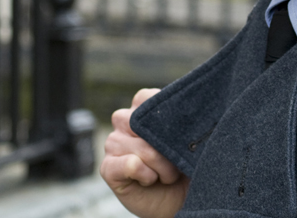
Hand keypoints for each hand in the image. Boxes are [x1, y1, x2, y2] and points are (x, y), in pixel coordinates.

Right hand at [100, 88, 189, 217]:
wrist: (181, 199)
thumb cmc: (186, 164)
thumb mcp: (188, 138)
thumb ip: (180, 121)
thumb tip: (184, 112)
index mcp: (141, 108)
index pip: (147, 98)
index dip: (168, 120)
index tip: (181, 136)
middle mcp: (123, 121)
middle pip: (144, 124)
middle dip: (167, 148)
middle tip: (177, 162)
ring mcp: (113, 144)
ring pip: (143, 149)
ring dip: (162, 167)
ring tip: (167, 175)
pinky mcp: (108, 168)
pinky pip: (130, 165)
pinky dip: (147, 175)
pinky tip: (150, 180)